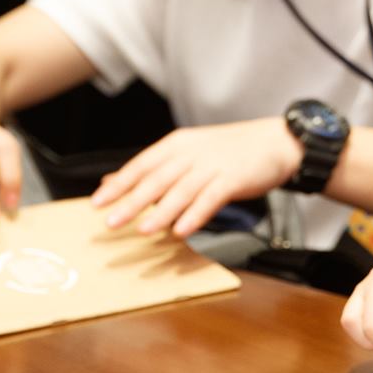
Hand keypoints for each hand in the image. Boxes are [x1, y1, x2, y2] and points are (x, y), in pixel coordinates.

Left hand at [90, 117, 300, 237]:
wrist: (276, 142)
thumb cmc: (229, 151)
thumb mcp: (188, 153)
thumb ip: (154, 168)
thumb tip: (113, 180)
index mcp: (177, 144)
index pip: (141, 164)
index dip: (119, 184)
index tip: (97, 202)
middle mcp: (191, 153)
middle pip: (156, 179)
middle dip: (131, 202)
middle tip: (111, 222)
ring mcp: (213, 165)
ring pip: (181, 190)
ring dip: (160, 212)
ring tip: (143, 230)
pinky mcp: (233, 178)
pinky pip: (210, 198)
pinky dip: (195, 215)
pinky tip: (181, 231)